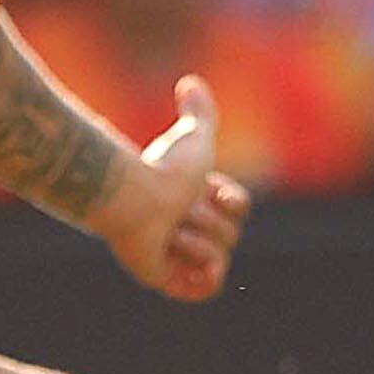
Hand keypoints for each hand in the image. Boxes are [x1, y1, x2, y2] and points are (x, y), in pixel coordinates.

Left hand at [102, 77, 250, 303]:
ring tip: (172, 231)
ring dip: (199, 241)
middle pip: (231, 235)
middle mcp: (186, 228)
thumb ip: (199, 112)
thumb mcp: (194, 136)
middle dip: (210, 220)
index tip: (210, 189)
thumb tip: (190, 83)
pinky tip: (191, 258)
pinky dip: (204, 276)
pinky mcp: (164, 278)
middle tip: (181, 211)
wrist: (134, 196)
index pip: (239, 210)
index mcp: (195, 201)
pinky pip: (205, 290)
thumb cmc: (161, 168)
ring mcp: (175, 255)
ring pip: (220, 260)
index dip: (232, 201)